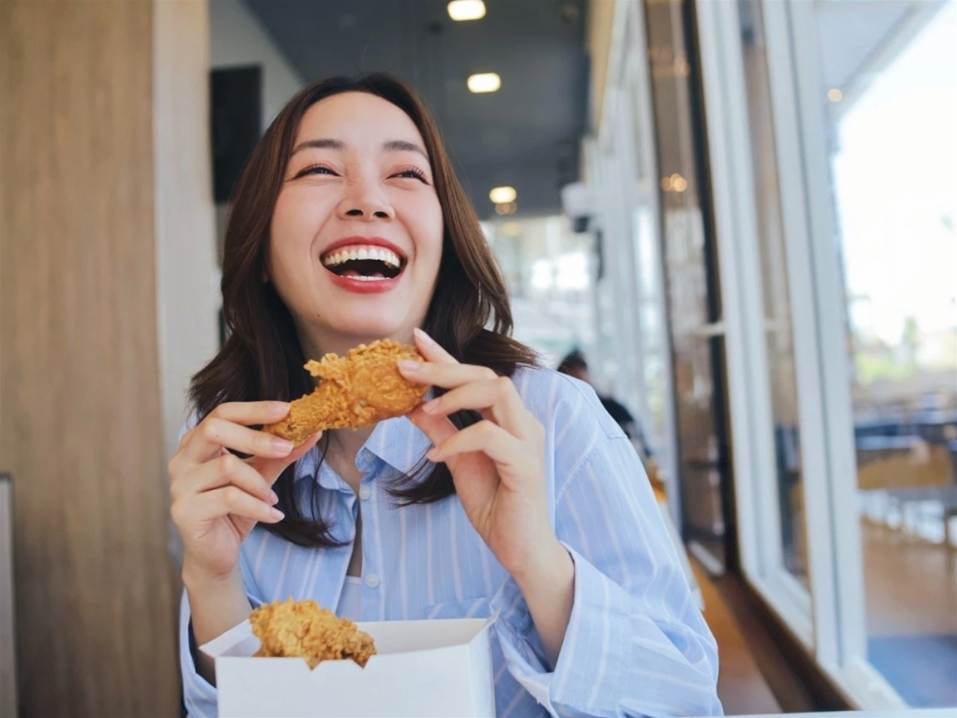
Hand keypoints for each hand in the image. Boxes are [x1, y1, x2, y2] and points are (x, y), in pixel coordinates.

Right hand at [168, 401, 320, 584]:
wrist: (216, 554)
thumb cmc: (235, 510)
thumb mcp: (261, 477)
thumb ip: (280, 455)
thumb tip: (313, 432)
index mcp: (196, 443)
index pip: (222, 413)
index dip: (254, 409)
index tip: (287, 409)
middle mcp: (182, 460)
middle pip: (215, 429)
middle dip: (256, 437)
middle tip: (286, 448)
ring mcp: (180, 485)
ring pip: (226, 466)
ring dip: (259, 483)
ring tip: (273, 498)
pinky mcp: (185, 510)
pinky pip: (229, 498)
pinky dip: (258, 506)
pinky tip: (274, 515)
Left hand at [398, 328, 556, 578]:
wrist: (521, 549)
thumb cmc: (496, 506)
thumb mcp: (457, 462)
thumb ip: (440, 432)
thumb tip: (411, 407)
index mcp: (508, 419)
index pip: (476, 377)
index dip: (446, 356)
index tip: (416, 338)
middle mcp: (522, 422)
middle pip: (487, 375)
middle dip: (443, 367)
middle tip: (405, 367)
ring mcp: (527, 440)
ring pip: (497, 391)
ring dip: (456, 395)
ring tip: (426, 410)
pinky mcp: (525, 464)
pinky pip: (489, 435)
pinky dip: (457, 440)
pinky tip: (435, 456)